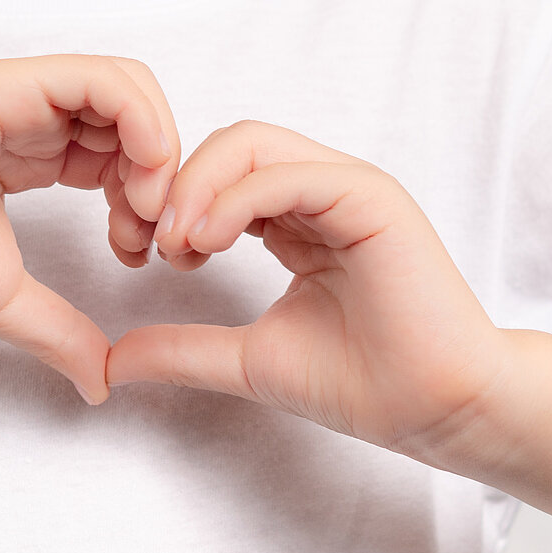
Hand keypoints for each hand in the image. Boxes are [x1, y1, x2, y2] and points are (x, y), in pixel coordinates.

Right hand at [0, 55, 178, 402]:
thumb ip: (63, 333)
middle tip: (152, 234)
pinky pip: (104, 80)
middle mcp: (39, 117)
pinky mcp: (12, 86)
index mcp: (41, 151)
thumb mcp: (9, 299)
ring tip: (142, 210)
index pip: (130, 151)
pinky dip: (142, 122)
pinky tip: (136, 178)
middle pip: (142, 119)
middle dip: (165, 176)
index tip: (138, 253)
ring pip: (132, 90)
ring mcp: (27, 96)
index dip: (152, 198)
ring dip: (159, 149)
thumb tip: (102, 384)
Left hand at [109, 121, 511, 458]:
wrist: (438, 409)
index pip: (222, 174)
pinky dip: (236, 198)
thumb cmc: (369, 385)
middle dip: (174, 184)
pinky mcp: (373, 199)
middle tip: (150, 242)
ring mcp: (351, 190)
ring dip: (197, 186)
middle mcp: (327, 194)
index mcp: (303, 221)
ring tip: (177, 243)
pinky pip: (289, 173)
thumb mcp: (250, 359)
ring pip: (252, 143)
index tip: (144, 257)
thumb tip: (113, 360)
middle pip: (230, 144)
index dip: (172, 202)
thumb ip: (186, 349)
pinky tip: (209, 241)